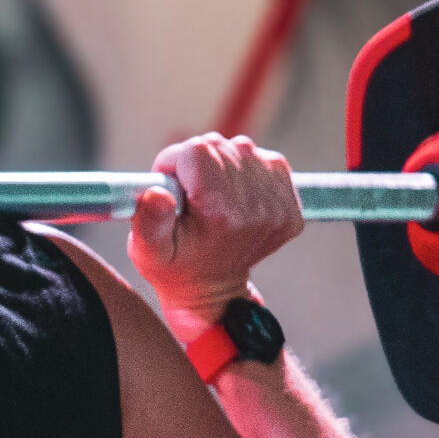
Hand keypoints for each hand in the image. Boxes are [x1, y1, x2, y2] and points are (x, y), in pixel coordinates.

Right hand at [128, 132, 303, 321]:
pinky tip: (235, 191)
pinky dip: (248, 168)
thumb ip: (148, 222)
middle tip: (188, 191)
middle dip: (197, 160)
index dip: (175, 161)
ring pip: (244, 149)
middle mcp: (256, 209)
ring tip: (210, 192)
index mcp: (220, 215)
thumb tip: (157, 193)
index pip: (197, 151)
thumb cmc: (175, 267)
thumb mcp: (148, 252)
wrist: (214, 291)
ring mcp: (279, 208)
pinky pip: (268, 161)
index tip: (170, 184)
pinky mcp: (291, 207)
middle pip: (220, 146)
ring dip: (222, 162)